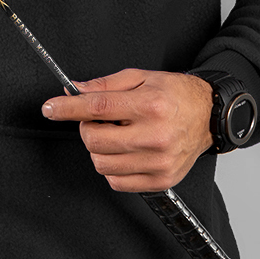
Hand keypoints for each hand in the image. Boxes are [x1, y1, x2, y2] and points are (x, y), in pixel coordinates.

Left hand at [41, 69, 213, 191]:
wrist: (209, 115)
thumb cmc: (175, 94)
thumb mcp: (141, 77)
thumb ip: (105, 84)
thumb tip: (75, 90)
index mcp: (150, 105)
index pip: (97, 108)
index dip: (67, 108)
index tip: (50, 108)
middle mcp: (155, 135)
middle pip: (95, 140)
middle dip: (86, 127)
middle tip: (98, 119)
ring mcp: (158, 161)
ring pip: (102, 163)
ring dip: (98, 148)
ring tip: (115, 134)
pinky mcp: (160, 180)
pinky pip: (117, 181)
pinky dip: (111, 167)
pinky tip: (124, 151)